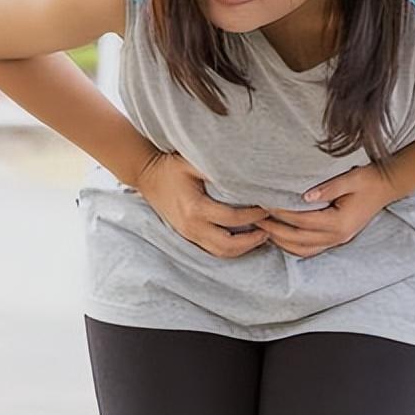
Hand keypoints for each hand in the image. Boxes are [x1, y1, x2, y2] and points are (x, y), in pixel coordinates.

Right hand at [134, 151, 272, 258]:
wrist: (146, 175)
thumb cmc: (171, 166)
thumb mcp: (192, 162)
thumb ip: (217, 168)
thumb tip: (247, 172)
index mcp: (195, 208)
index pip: (232, 218)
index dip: (254, 216)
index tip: (267, 208)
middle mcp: (192, 226)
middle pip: (228, 246)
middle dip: (252, 241)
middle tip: (269, 230)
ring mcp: (188, 234)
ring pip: (221, 253)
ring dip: (243, 249)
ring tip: (259, 236)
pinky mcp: (187, 236)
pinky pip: (212, 250)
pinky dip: (230, 248)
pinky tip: (242, 239)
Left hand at [256, 164, 398, 258]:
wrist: (387, 188)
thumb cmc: (368, 180)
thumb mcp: (351, 179)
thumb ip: (328, 188)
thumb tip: (305, 196)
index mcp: (339, 222)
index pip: (302, 220)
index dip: (280, 213)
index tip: (264, 204)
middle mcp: (337, 236)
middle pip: (298, 239)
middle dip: (274, 231)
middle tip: (256, 220)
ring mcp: (337, 240)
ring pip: (302, 249)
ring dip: (281, 242)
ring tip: (263, 230)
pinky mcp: (336, 239)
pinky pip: (310, 249)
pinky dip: (292, 246)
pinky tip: (280, 236)